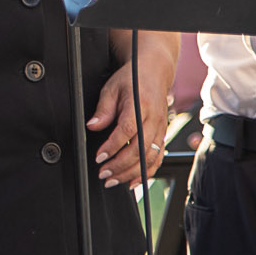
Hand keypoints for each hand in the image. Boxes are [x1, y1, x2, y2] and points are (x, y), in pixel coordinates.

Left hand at [88, 48, 172, 186]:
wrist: (154, 72)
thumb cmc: (132, 79)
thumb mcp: (111, 88)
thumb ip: (103, 109)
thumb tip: (93, 126)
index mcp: (140, 105)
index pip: (127, 130)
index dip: (113, 146)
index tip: (99, 156)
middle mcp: (154, 119)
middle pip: (140, 149)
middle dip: (120, 165)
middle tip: (103, 173)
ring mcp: (161, 129)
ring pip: (150, 158)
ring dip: (131, 173)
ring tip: (113, 180)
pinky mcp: (163, 135)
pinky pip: (158, 159)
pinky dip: (147, 173)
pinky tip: (132, 182)